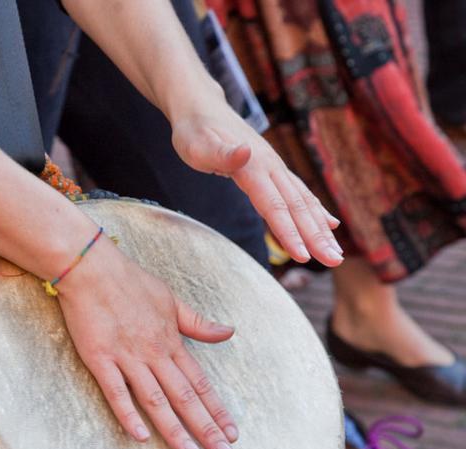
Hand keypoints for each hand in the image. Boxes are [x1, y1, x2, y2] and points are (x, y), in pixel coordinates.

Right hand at [57, 238, 237, 448]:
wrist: (92, 268)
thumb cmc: (131, 282)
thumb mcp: (171, 299)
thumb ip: (198, 322)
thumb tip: (229, 332)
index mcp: (171, 341)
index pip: (200, 382)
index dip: (217, 409)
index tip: (232, 432)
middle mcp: (154, 353)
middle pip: (185, 397)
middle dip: (206, 427)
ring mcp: (127, 357)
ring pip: (155, 400)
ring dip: (175, 429)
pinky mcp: (100, 358)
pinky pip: (116, 391)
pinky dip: (128, 414)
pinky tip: (141, 436)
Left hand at [171, 96, 343, 266]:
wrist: (200, 106)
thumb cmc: (193, 130)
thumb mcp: (197, 144)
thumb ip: (221, 153)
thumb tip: (245, 152)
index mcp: (253, 166)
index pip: (274, 206)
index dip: (289, 232)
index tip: (303, 256)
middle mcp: (271, 166)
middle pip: (297, 207)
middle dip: (316, 237)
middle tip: (334, 262)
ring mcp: (275, 167)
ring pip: (303, 202)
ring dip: (321, 229)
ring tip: (336, 254)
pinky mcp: (273, 170)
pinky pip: (299, 194)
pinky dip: (316, 210)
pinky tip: (330, 224)